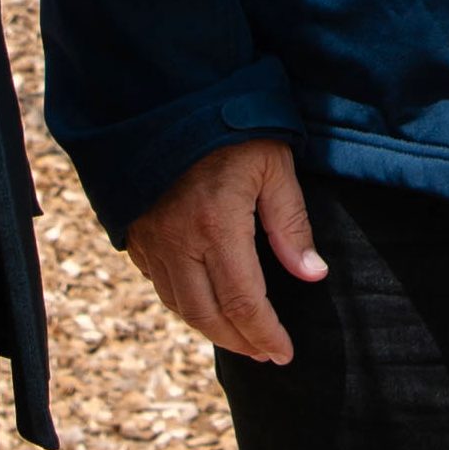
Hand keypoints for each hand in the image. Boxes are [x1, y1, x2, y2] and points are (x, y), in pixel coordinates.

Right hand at [130, 138, 322, 364]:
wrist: (161, 95)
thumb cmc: (227, 124)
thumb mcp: (273, 165)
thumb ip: (291, 223)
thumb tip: (312, 275)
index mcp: (217, 226)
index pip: (244, 302)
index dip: (265, 334)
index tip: (284, 352)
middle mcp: (178, 241)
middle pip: (208, 315)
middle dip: (239, 341)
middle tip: (266, 354)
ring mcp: (151, 240)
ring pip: (179, 305)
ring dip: (211, 329)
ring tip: (240, 338)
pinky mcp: (136, 233)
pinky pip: (159, 284)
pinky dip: (185, 304)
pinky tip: (206, 305)